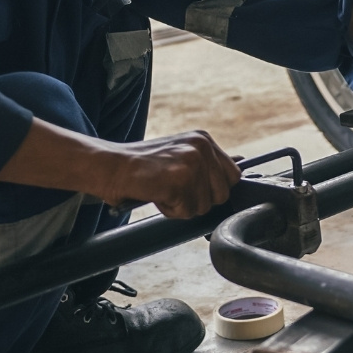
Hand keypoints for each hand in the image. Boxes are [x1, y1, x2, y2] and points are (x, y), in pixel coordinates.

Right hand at [102, 130, 242, 218]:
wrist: (110, 166)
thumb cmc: (142, 166)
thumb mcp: (180, 154)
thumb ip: (208, 162)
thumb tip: (241, 164)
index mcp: (204, 140)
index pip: (233, 176)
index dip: (214, 190)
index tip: (193, 189)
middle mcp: (201, 147)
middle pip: (221, 195)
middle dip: (198, 200)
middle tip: (174, 189)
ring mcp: (191, 162)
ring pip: (203, 206)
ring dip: (182, 206)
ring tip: (163, 189)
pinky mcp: (178, 180)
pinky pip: (185, 211)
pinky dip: (169, 209)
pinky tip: (156, 193)